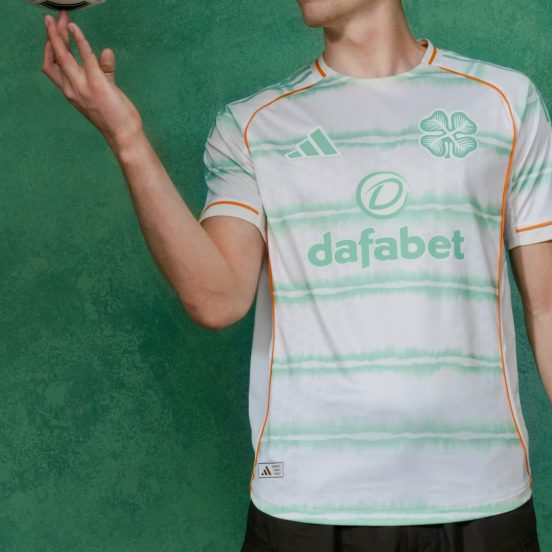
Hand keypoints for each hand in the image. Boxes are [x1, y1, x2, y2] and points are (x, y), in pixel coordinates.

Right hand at [42, 10, 142, 149]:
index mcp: (71, 92)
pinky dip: (79, 40)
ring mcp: (82, 87)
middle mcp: (72, 89)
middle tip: (53, 19)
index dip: (49, 49)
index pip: (51, 67)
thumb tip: (106, 51)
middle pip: (54, 58)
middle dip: (52, 36)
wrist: (123, 134)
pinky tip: (76, 29)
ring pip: (63, 56)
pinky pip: (85, 57)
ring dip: (59, 35)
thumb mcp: (106, 90)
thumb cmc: (115, 116)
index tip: (53, 34)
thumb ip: (105, 71)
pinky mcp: (96, 83)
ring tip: (61, 19)